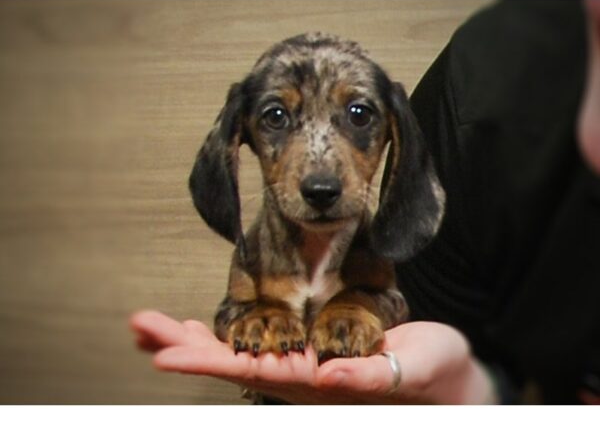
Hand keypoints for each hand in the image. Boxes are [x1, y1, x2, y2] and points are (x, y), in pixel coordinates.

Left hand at [130, 310, 496, 403]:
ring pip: (237, 349)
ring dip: (192, 339)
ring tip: (151, 327)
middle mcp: (299, 373)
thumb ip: (371, 375)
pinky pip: (259, 337)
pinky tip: (205, 328)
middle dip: (181, 345)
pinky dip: (226, 331)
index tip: (162, 355)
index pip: (249, 371)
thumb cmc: (430, 374)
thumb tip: (330, 375)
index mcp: (316, 382)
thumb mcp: (408, 370)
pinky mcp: (311, 344)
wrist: (441, 377)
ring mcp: (302, 359)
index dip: (204, 364)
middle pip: (229, 359)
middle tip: (139, 326)